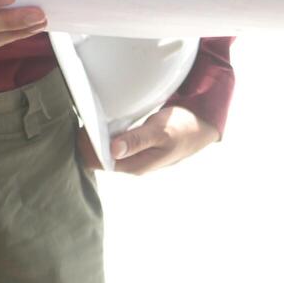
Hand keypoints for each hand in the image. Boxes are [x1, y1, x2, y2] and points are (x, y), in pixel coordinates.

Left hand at [76, 106, 218, 175]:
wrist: (201, 128)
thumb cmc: (183, 129)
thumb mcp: (161, 132)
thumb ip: (137, 140)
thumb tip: (113, 150)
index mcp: (136, 166)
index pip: (99, 162)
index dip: (87, 147)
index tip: (83, 127)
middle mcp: (132, 164)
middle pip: (98, 157)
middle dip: (88, 141)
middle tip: (83, 117)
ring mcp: (133, 156)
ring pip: (104, 149)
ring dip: (95, 136)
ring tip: (89, 117)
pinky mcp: (134, 146)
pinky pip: (112, 142)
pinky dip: (105, 132)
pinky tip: (102, 120)